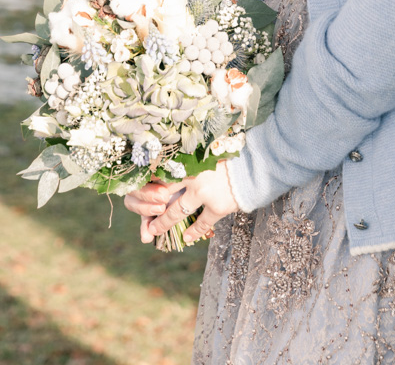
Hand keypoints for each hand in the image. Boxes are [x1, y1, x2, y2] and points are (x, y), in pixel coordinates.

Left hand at [124, 160, 239, 244]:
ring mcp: (204, 193)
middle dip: (152, 206)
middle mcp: (193, 176)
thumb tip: (168, 179)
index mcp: (189, 161)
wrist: (253, 167)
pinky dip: (193, 231)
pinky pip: (201, 223)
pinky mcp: (217, 206)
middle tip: (143, 213)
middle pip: (163, 194)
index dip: (149, 185)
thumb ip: (188, 167)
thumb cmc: (228, 159)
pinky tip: (186, 237)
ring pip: (177, 211)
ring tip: (154, 231)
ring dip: (164, 222)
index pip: (162, 174)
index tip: (141, 193)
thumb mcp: (204, 157)